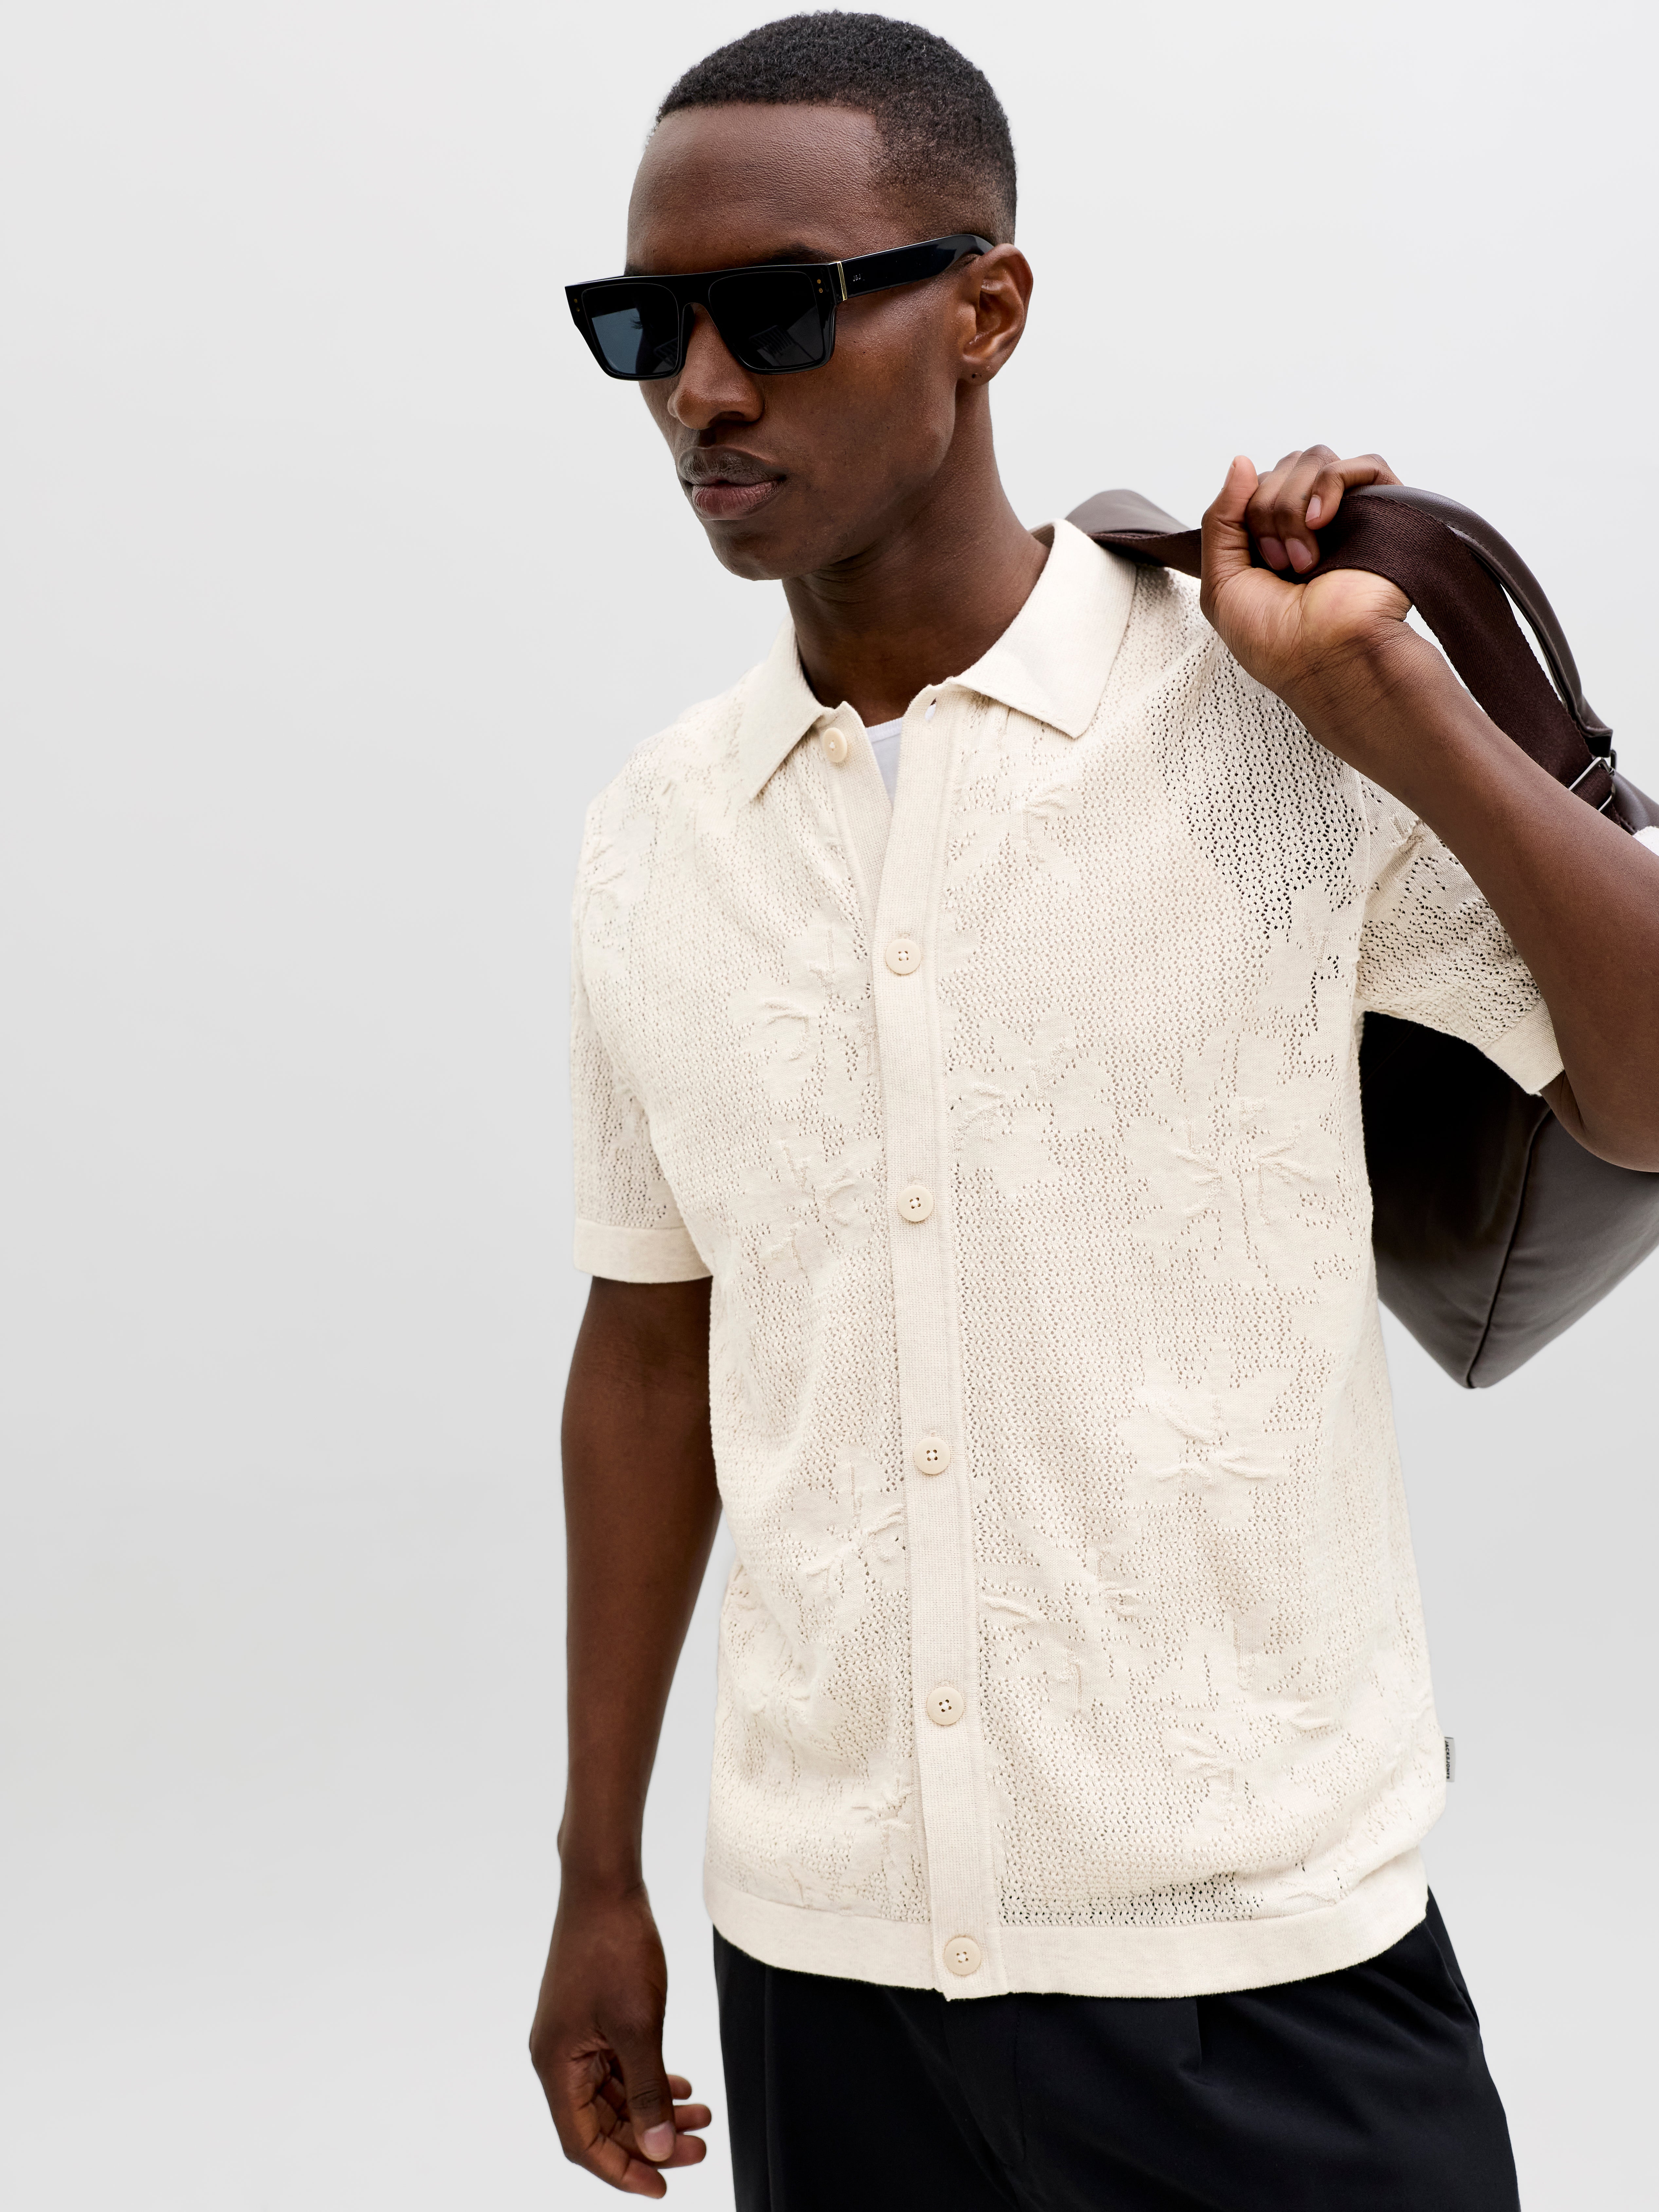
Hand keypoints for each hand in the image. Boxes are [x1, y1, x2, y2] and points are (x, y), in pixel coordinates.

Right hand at [530, 1880, 711, 2196]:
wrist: (605, 1885)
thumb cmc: (615, 1947)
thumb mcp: (639, 2026)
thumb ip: (647, 2092)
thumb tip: (659, 2149)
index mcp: (556, 2066)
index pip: (584, 2143)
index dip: (622, 2171)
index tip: (663, 2188)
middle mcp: (558, 2057)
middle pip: (601, 2123)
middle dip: (650, 2141)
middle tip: (701, 2149)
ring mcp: (573, 2037)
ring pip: (614, 2096)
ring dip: (655, 2111)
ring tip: (703, 2118)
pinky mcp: (589, 2019)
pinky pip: (616, 2066)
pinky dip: (648, 2081)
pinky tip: (682, 2084)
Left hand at [1199, 446, 1411, 722]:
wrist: (1324, 661)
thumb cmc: (1276, 642)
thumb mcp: (1221, 583)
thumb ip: (1220, 519)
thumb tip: (1240, 462)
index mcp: (1277, 538)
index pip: (1255, 485)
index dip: (1245, 512)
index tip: (1258, 561)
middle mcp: (1313, 523)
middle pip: (1282, 468)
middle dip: (1266, 511)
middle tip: (1280, 564)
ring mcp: (1350, 515)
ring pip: (1313, 460)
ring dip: (1293, 507)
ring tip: (1303, 559)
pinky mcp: (1385, 512)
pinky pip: (1364, 464)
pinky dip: (1331, 485)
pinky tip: (1321, 523)